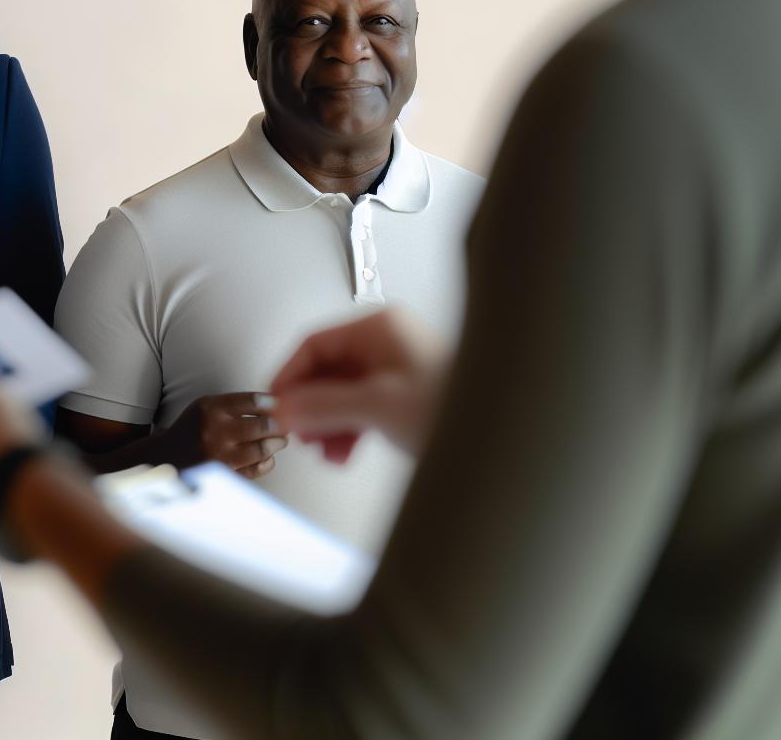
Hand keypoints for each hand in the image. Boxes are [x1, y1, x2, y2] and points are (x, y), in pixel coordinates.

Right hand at [163, 392, 287, 477]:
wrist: (166, 457)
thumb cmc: (192, 429)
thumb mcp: (205, 406)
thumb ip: (235, 404)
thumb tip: (274, 406)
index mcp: (211, 408)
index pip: (253, 401)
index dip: (273, 403)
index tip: (280, 405)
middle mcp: (215, 430)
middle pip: (263, 425)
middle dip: (280, 425)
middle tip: (284, 425)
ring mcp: (221, 455)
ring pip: (263, 448)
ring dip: (277, 443)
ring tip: (279, 440)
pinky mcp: (224, 473)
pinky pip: (256, 468)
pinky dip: (267, 462)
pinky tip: (267, 457)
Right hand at [268, 309, 448, 460]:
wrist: (505, 437)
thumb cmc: (457, 406)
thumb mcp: (376, 406)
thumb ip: (323, 405)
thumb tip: (285, 408)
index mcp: (379, 328)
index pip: (313, 344)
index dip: (288, 377)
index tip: (275, 406)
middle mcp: (387, 343)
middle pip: (326, 370)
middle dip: (309, 406)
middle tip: (298, 432)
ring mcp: (397, 369)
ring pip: (342, 392)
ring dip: (327, 423)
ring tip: (324, 449)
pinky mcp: (406, 396)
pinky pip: (361, 407)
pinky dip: (347, 429)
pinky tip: (345, 452)